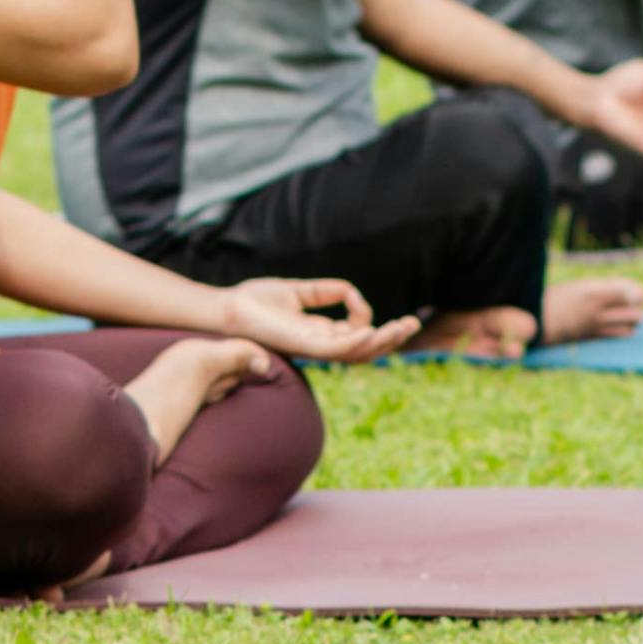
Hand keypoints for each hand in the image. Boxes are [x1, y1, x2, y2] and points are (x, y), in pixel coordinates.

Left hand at [213, 276, 420, 363]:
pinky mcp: (302, 346)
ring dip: (382, 341)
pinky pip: (334, 350)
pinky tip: (369, 330)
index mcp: (321, 334)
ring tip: (401, 328)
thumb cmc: (256, 301)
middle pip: (365, 348)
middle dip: (392, 338)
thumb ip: (325, 292)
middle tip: (413, 323)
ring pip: (356, 352)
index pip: (358, 334)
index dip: (369, 318)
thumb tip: (351, 291)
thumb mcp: (298, 292)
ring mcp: (312, 348)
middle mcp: (320, 344)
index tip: (358, 298)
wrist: (229, 308)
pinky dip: (354, 341)